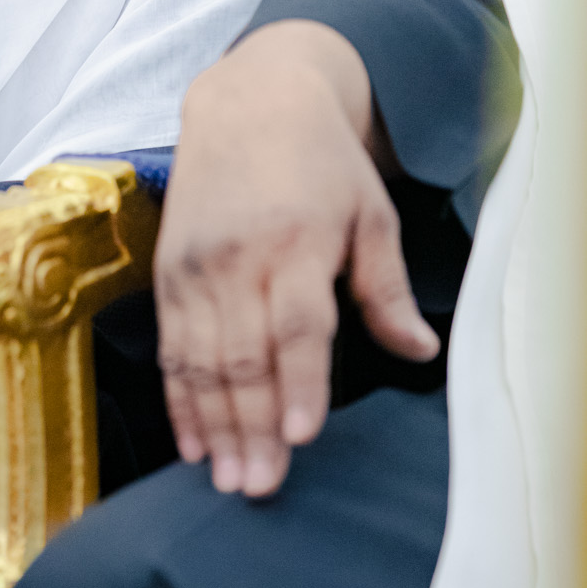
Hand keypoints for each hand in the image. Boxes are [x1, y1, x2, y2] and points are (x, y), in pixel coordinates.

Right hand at [155, 20, 439, 497]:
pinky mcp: (168, 271)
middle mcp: (238, 257)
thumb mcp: (371, 212)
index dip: (298, 384)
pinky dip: (179, 397)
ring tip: (227, 480)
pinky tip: (192, 440)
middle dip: (251, 428)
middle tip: (260, 486)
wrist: (248, 101)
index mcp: (297, 241)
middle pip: (242, 355)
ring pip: (200, 360)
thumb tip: (419, 352)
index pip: (296, 325)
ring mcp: (196, 266)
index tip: (300, 436)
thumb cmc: (320, 160)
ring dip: (213, 426)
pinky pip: (171, 346)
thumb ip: (385, 288)